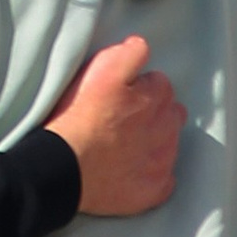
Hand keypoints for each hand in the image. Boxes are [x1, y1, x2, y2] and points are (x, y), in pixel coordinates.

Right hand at [46, 35, 184, 216]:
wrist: (64, 166)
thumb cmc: (79, 116)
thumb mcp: (100, 70)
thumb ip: (129, 54)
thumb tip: (142, 47)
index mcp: (156, 97)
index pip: (160, 83)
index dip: (139, 86)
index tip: (121, 94)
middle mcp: (166, 129)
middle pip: (172, 113)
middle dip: (155, 112)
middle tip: (125, 119)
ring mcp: (162, 162)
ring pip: (170, 144)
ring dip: (156, 141)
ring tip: (126, 145)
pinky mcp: (154, 189)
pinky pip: (165, 180)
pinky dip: (154, 175)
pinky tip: (133, 171)